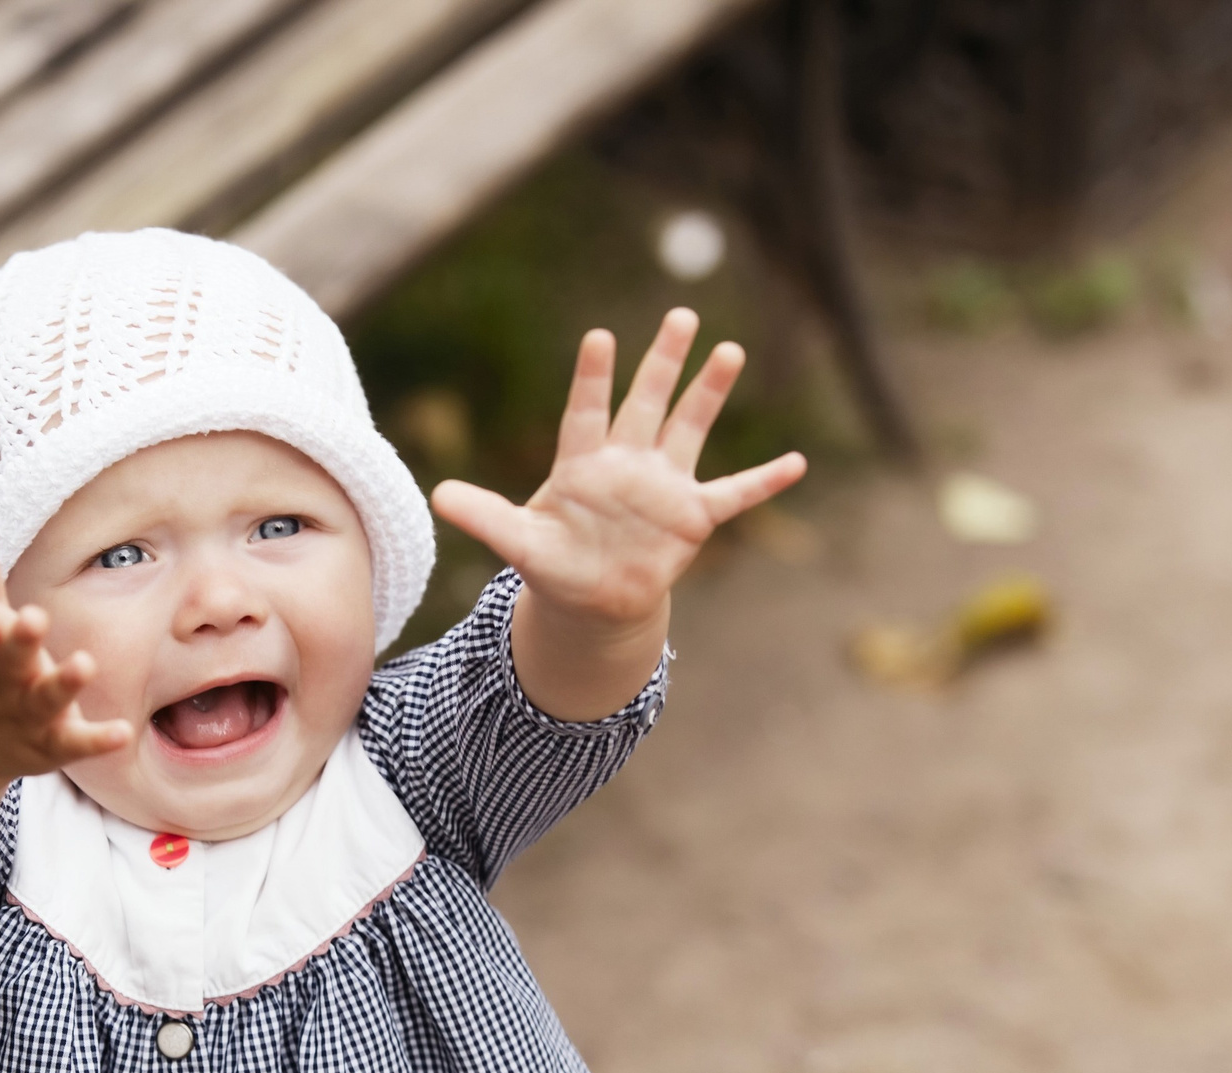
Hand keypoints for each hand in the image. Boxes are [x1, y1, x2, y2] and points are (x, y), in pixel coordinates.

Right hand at [0, 518, 131, 784]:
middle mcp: (5, 684)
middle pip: (12, 662)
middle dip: (22, 641)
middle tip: (35, 616)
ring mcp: (28, 717)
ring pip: (46, 700)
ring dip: (65, 683)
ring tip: (85, 663)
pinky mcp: (53, 744)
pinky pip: (77, 742)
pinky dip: (98, 739)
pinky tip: (124, 730)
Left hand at [430, 308, 805, 720]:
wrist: (592, 598)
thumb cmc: (553, 561)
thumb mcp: (516, 543)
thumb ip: (484, 516)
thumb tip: (435, 495)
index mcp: (582, 463)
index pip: (587, 411)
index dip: (593, 378)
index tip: (600, 337)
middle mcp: (627, 463)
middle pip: (646, 403)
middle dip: (663, 362)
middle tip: (680, 314)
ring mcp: (663, 486)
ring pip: (690, 429)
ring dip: (709, 394)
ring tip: (731, 350)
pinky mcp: (691, 517)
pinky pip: (734, 495)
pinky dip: (764, 481)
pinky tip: (797, 462)